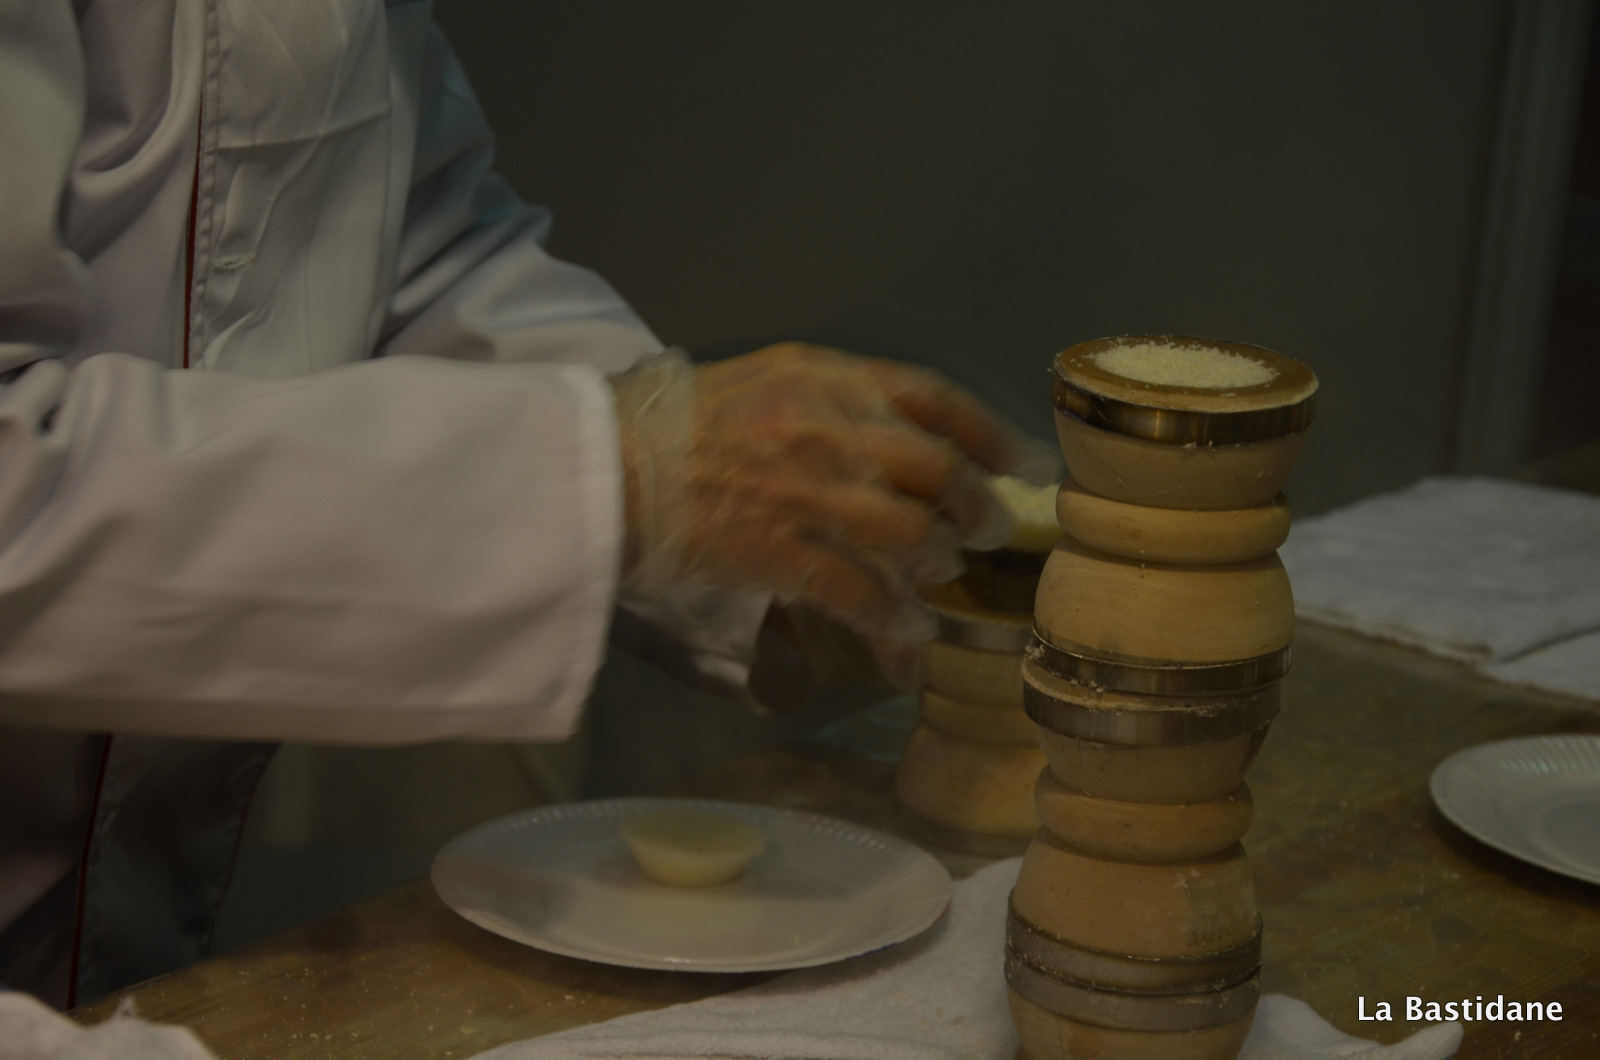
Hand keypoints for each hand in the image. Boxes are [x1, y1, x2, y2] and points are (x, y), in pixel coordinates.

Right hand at [611, 343, 1054, 638]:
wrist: (607, 465)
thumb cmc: (680, 422)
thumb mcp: (766, 381)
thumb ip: (835, 400)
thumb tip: (903, 442)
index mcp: (825, 376)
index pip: (933, 396)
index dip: (989, 433)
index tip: (1021, 462)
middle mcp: (828, 426)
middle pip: (937, 469)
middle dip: (975, 507)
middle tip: (987, 531)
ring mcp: (807, 490)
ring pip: (910, 533)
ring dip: (936, 560)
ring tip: (936, 575)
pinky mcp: (780, 550)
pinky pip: (861, 590)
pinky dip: (895, 617)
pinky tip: (908, 633)